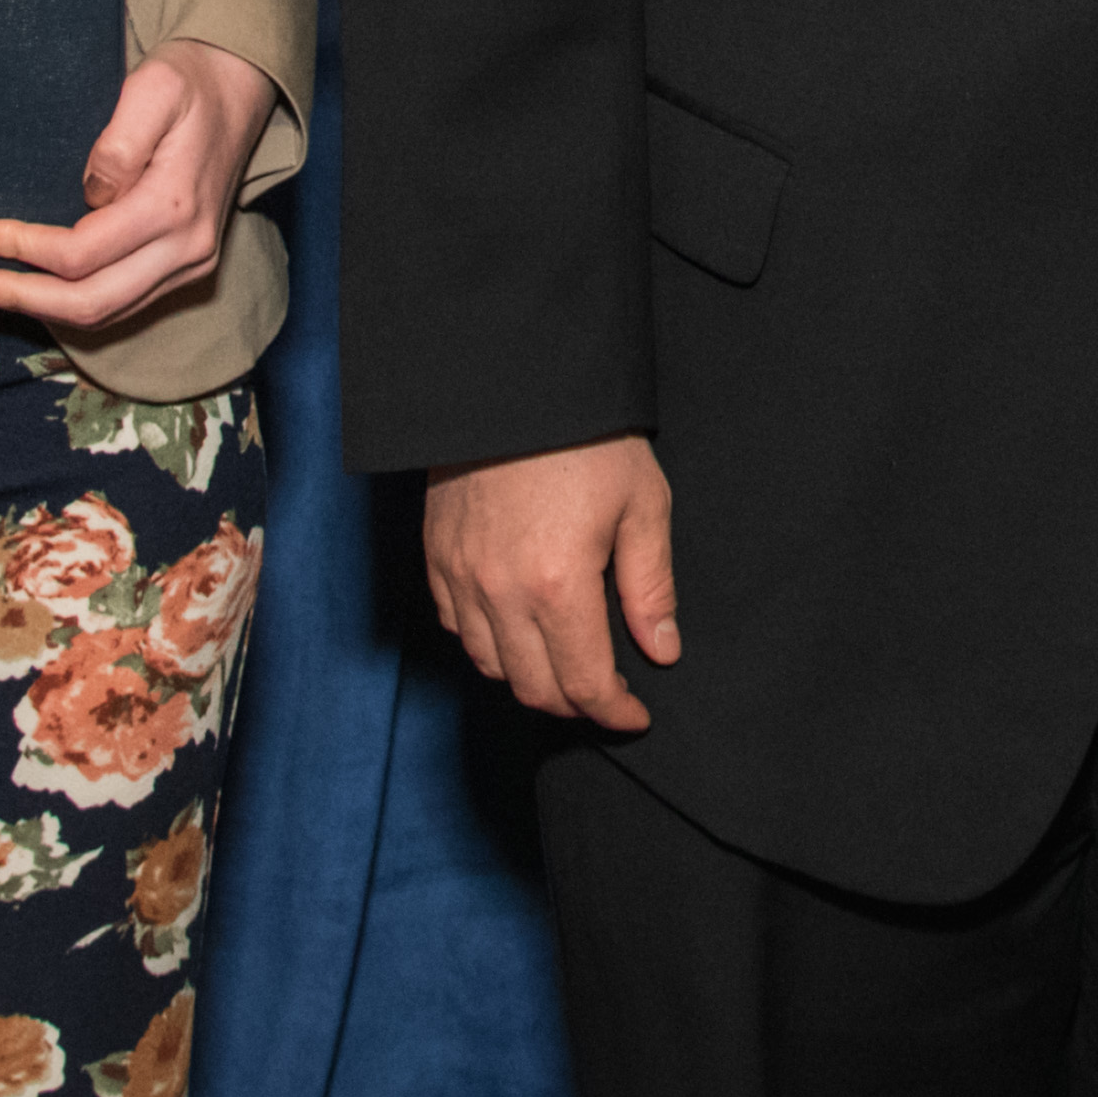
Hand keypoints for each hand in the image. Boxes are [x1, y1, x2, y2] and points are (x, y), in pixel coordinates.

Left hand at [0, 41, 277, 329]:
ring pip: (107, 312)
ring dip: (43, 309)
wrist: (239, 90)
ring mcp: (191, 264)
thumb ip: (119, 143)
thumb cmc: (188, 83)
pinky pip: (123, 303)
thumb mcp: (153, 88)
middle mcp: (187, 248)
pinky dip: (74, 304)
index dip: (21, 249)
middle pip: (91, 301)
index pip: (81, 253)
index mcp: (174, 207)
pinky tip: (37, 290)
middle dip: (22, 298)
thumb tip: (89, 194)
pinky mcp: (186, 267)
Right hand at [421, 437, 682, 731]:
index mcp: (558, 585)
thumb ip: (650, 587)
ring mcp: (460, 576)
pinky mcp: (436, 556)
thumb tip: (661, 650)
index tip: (636, 714)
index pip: (585, 683)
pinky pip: (456, 627)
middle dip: (575, 704)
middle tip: (606, 694)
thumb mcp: (642, 505)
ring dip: (529, 678)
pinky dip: (487, 643)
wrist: (513, 381)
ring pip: (489, 665)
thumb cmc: (587, 438)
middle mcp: (500, 592)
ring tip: (564, 664)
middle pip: (533, 688)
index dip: (615, 712)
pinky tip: (516, 627)